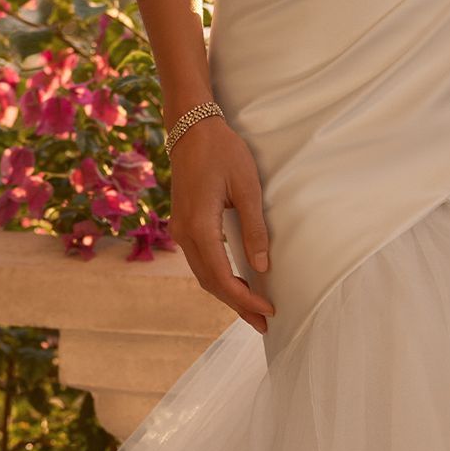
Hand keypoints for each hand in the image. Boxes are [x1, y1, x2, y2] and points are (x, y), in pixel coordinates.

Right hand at [171, 118, 273, 330]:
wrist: (191, 127)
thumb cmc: (223, 151)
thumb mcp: (247, 187)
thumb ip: (254, 228)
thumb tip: (262, 266)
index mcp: (199, 226)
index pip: (222, 276)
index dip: (245, 297)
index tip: (269, 309)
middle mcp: (184, 233)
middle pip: (210, 282)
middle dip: (237, 305)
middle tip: (264, 323)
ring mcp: (180, 229)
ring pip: (203, 274)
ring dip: (227, 294)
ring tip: (252, 310)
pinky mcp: (183, 224)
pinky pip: (200, 261)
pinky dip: (218, 278)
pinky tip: (235, 283)